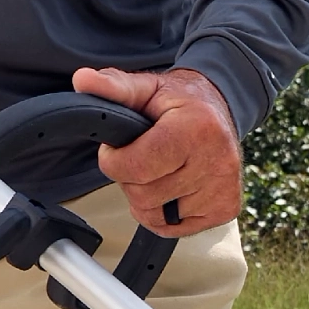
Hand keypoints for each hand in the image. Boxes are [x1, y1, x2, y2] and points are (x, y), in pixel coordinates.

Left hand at [73, 63, 242, 236]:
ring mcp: (223, 188)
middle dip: (131, 179)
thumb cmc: (181, 101)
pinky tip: (173, 189)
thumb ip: (113, 87)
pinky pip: (174, 228)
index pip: (137, 167)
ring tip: (158, 171)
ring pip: (156, 215)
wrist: (222, 109)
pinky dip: (164, 214)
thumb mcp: (147, 88)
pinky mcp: (226, 208)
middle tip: (143, 157)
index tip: (119, 148)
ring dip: (147, 198)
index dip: (114, 161)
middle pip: (144, 195)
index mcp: (196, 128)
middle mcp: (217, 160)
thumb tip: (82, 80)